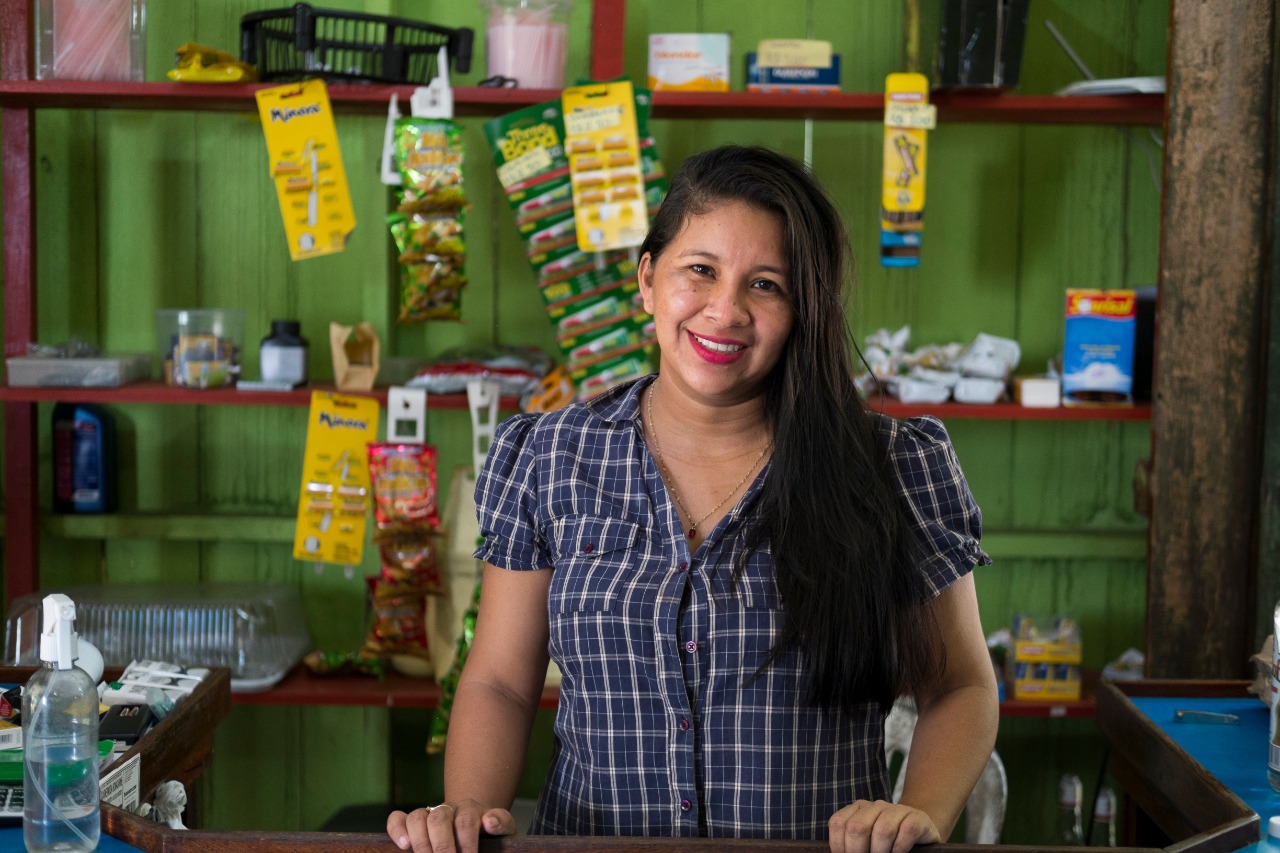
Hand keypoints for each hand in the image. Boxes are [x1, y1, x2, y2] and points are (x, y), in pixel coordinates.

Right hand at [387, 800, 517, 852]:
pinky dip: (397, 830)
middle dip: (442, 847)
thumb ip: (501, 823)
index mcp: (471, 810)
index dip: (466, 843)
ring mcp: (429, 814)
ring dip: (420, 842)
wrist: (477, 825)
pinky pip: (398, 818)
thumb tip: (489, 821)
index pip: (466, 822)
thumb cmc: (489, 834)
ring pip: (417, 817)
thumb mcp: (503, 829)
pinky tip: (404, 846)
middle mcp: (448, 809)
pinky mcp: (413, 823)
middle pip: (439, 819)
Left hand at [828, 799, 941, 852]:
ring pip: (882, 830)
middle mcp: (876, 806)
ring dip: (881, 852)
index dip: (839, 847)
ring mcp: (897, 809)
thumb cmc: (889, 842)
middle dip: (858, 852)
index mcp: (858, 809)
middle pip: (857, 827)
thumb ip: (852, 844)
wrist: (920, 830)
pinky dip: (900, 849)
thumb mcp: (866, 841)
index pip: (838, 824)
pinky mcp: (917, 817)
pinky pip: (907, 831)